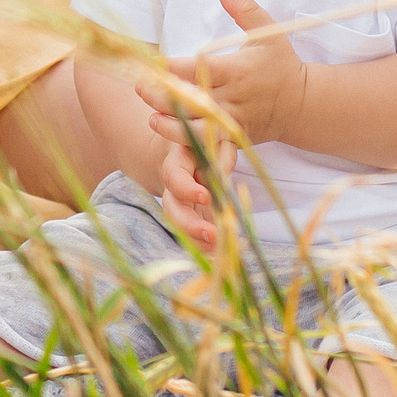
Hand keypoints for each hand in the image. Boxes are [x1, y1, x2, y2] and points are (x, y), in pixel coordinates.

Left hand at [144, 0, 307, 149]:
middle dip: (165, 96)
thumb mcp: (268, 33)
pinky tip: (170, 136)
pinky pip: (210, 144)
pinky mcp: (235, 139)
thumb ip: (245, 10)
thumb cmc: (282, 65)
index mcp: (238, 71)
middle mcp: (234, 98)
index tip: (152, 62)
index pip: (201, 69)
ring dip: (174, 126)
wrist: (302, 105)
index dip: (175, 66)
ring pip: (200, 128)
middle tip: (139, 88)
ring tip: (151, 118)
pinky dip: (191, 144)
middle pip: (195, 100)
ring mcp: (234, 122)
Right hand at [158, 132, 233, 246]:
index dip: (187, 189)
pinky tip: (221, 254)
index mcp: (177, 164)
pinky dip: (204, 247)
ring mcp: (179, 206)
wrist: (191, 153)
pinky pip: (192, 236)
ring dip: (197, 242)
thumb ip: (220, 155)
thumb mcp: (215, 142)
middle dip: (190, 226)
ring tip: (220, 251)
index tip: (205, 197)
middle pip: (171, 210)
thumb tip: (224, 175)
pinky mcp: (189, 219)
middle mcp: (173, 189)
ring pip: (180, 228)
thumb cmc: (207, 144)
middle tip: (213, 235)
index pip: (174, 177)